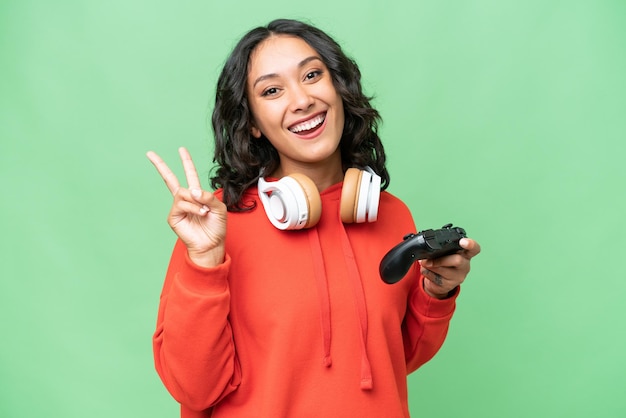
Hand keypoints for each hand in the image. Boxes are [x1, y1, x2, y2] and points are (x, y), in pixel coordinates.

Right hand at [146, 147, 226, 266]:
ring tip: (204, 212)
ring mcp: (178, 208)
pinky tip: (200, 214)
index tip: (181, 149)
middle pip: (170, 179)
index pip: (190, 175)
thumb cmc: (216, 227)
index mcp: (197, 195)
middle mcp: (185, 199)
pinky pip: (181, 204)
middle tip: (149, 153)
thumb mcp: (219, 208)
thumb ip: (208, 196)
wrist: (212, 244)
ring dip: (196, 202)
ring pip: (182, 193)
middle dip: (160, 166)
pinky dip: (193, 208)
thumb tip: (192, 191)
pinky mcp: (173, 217)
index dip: (186, 162)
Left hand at [420, 238, 480, 298]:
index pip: (474, 248)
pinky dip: (427, 273)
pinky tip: (428, 272)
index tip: (463, 242)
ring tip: (425, 264)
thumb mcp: (442, 253)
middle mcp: (464, 265)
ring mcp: (458, 276)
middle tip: (427, 260)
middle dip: (440, 260)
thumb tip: (426, 255)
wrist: (438, 282)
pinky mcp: (449, 285)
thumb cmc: (442, 262)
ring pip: (443, 269)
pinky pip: (435, 277)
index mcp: (465, 253)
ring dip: (429, 266)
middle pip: (457, 260)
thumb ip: (438, 250)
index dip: (470, 244)